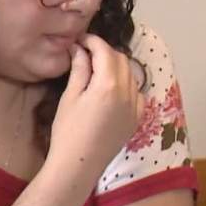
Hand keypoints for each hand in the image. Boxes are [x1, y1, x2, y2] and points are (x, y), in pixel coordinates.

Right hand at [50, 34, 145, 172]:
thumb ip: (80, 70)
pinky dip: (126, 84)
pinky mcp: (137, 118)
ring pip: (131, 74)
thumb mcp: (70, 97)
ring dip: (116, 66)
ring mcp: (136, 106)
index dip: (92, 41)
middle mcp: (128, 92)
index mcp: (109, 84)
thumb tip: (79, 49)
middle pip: (121, 59)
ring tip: (97, 69)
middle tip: (86, 52)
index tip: (80, 40)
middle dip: (104, 51)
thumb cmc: (68, 131)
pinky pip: (136, 92)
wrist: (79, 165)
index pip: (105, 51)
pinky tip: (111, 89)